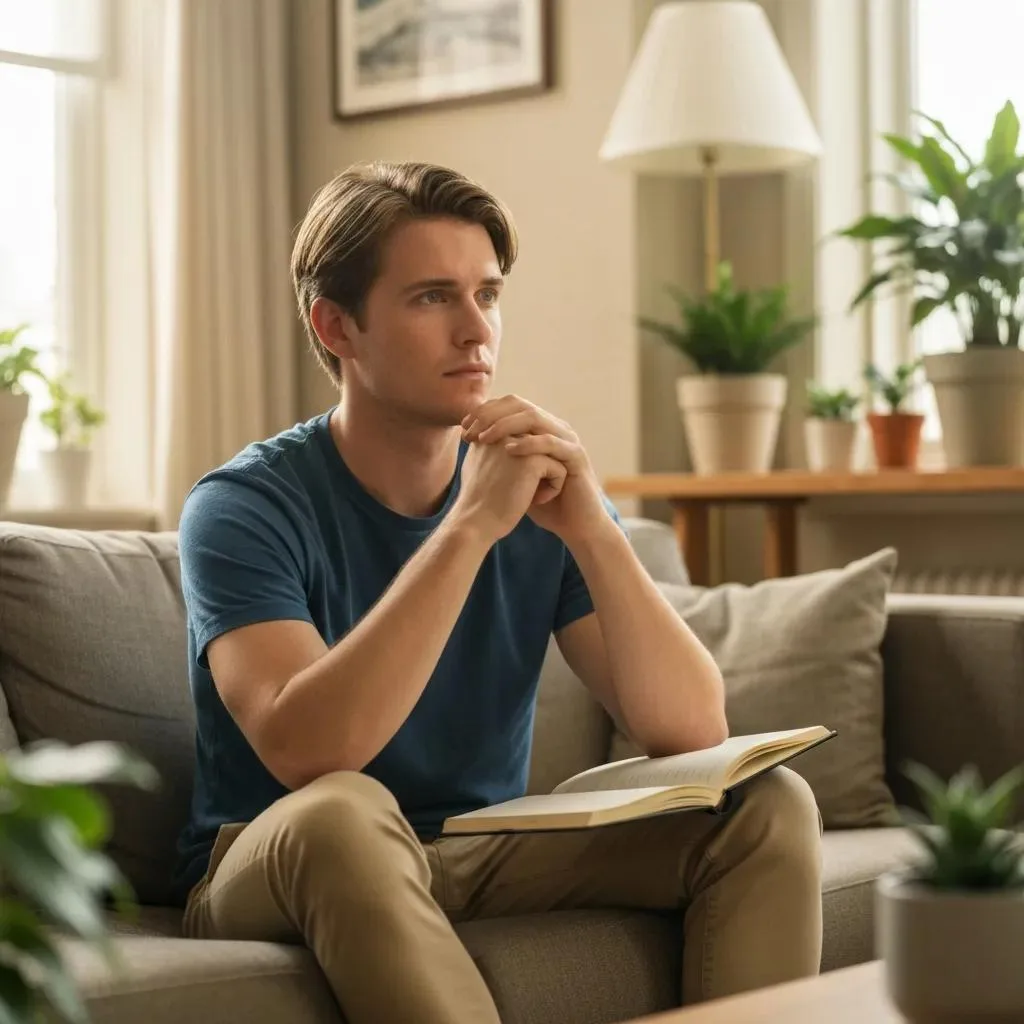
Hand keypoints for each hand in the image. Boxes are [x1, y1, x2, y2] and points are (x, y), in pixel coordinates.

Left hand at [461, 395, 608, 541]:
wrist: (574, 525)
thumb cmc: (544, 503)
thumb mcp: (515, 476)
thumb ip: (500, 456)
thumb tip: (471, 443)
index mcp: (541, 429)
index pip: (510, 406)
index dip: (484, 412)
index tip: (462, 428)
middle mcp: (555, 428)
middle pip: (519, 405)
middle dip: (490, 415)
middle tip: (469, 430)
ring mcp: (567, 440)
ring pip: (533, 417)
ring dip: (505, 425)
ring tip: (484, 438)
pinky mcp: (576, 456)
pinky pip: (551, 442)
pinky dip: (528, 443)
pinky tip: (508, 450)